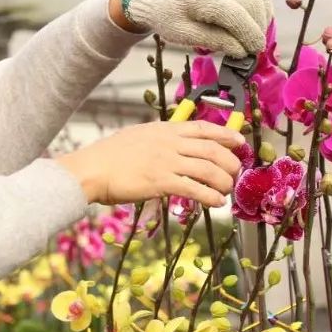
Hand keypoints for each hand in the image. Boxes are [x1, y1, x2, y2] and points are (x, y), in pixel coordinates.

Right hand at [55, 120, 245, 207]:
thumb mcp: (136, 137)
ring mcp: (166, 161)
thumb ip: (157, 140)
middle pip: (212, 149)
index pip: (203, 128)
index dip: (226, 134)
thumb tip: (171, 147)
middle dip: (230, 162)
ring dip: (223, 182)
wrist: (91, 169)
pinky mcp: (161, 181)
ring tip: (226, 191)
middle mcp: (169, 143)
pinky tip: (216, 203)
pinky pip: (194, 189)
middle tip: (235, 173)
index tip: (240, 141)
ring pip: (208, 169)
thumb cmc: (108, 156)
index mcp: (164, 130)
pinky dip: (210, 197)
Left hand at [121, 0, 272, 57]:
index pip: (235, 15)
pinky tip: (258, 13)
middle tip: (256, 45)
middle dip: (258, 25)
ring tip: (258, 30)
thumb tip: (242, 51)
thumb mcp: (184, 34)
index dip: (250, 35)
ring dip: (263, 11)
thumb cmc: (167, 16)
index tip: (255, 51)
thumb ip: (214, 41)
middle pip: (249, 0)